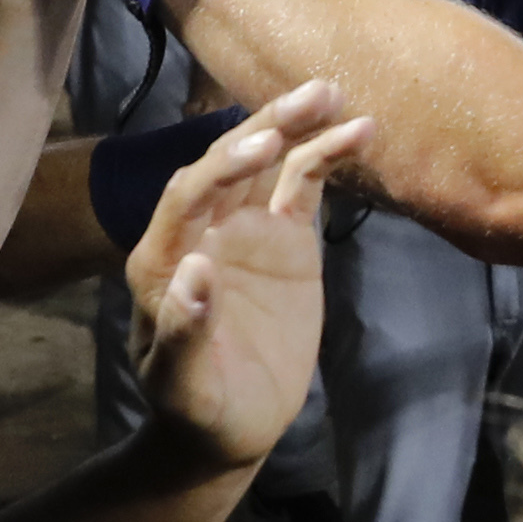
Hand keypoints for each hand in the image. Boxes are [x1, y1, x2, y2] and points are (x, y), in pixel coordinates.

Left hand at [127, 86, 366, 465]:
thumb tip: (195, 269)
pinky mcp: (285, 238)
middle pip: (229, 163)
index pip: (186, 196)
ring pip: (269, 163)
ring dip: (298, 127)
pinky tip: (360, 131)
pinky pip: (304, 186)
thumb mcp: (182, 384)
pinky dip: (327, 156)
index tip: (264, 149)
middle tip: (312, 98)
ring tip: (335, 96)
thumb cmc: (195, 408)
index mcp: (162, 257)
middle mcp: (201, 229)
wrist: (232, 425)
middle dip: (267, 127)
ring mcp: (245, 229)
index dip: (222, 168)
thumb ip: (184, 330)